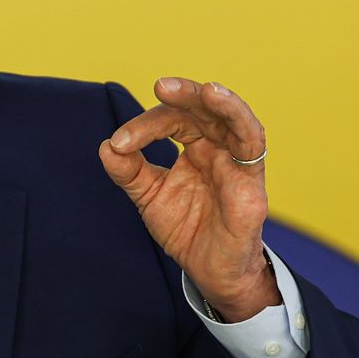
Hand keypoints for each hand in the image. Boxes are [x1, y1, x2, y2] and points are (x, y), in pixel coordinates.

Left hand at [99, 77, 277, 321]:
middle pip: (204, 109)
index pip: (173, 121)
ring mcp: (238, 163)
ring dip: (216, 100)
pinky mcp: (251, 183)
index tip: (120, 143)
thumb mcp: (149, 197)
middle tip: (160, 86)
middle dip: (183, 96)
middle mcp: (219, 148)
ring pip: (234, 118)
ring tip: (197, 89)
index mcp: (197, 147)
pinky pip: (252, 144)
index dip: (145, 126)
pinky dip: (239, 119)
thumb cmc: (187, 229)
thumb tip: (106, 147)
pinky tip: (220, 101)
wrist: (209, 271)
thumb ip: (129, 172)